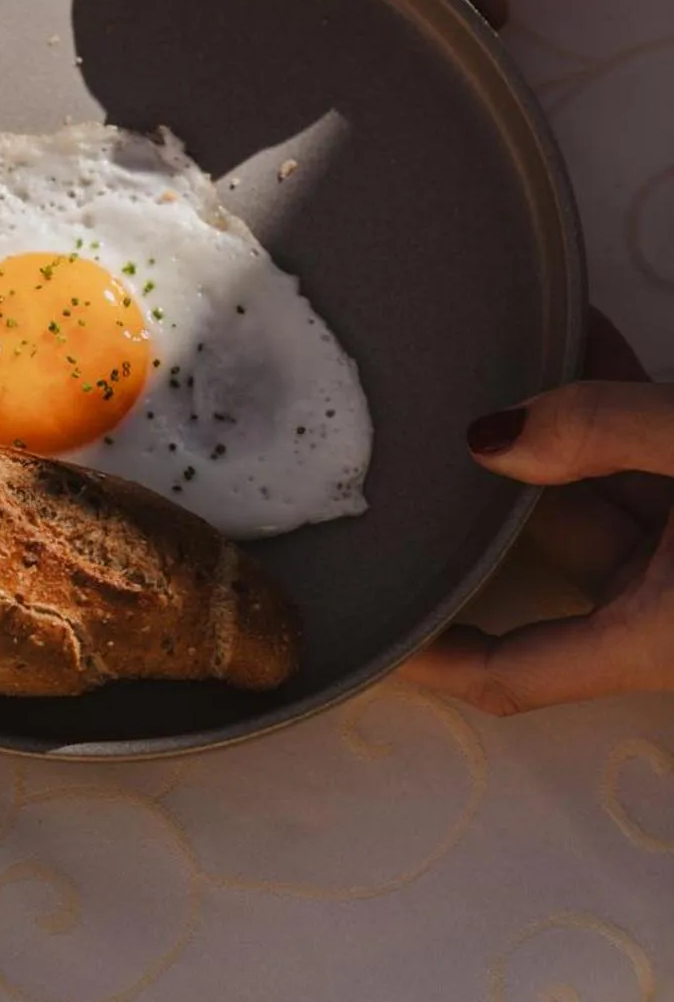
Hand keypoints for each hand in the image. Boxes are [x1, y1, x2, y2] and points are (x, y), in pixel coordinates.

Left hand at [403, 315, 673, 713]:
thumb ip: (610, 434)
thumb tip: (489, 435)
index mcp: (654, 637)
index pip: (513, 674)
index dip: (429, 661)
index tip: (358, 628)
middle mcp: (663, 605)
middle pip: (544, 546)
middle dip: (486, 477)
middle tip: (408, 415)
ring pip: (597, 485)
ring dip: (557, 414)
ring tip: (484, 342)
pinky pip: (648, 452)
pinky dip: (615, 396)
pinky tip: (572, 327)